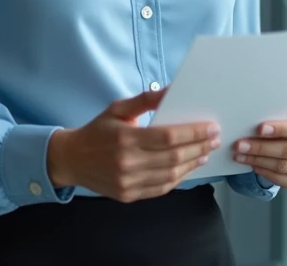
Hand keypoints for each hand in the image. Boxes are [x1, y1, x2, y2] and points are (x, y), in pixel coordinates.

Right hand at [46, 88, 221, 202]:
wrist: (71, 159)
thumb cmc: (97, 131)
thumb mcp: (117, 109)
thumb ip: (145, 100)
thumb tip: (171, 90)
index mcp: (125, 138)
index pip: (168, 137)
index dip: (193, 133)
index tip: (211, 127)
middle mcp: (127, 162)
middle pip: (173, 157)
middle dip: (199, 147)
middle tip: (214, 139)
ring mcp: (128, 182)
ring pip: (170, 176)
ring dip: (192, 164)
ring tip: (205, 153)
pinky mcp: (128, 195)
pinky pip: (161, 189)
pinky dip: (178, 178)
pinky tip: (187, 168)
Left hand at [232, 116, 286, 188]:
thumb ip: (280, 119)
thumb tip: (252, 121)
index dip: (280, 129)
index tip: (259, 129)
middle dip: (261, 147)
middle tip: (240, 144)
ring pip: (282, 166)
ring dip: (257, 160)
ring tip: (240, 155)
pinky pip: (281, 180)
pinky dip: (264, 172)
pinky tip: (252, 164)